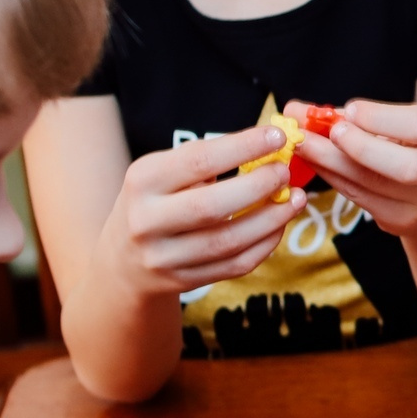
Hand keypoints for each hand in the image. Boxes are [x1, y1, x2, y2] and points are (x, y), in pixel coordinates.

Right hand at [101, 125, 300, 297]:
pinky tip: (279, 225)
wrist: (121, 261)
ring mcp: (164, 257)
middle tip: (285, 172)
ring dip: (271, 219)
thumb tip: (269, 144)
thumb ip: (206, 160)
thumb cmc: (155, 201)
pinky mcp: (182, 282)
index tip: (278, 136)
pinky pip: (235, 265)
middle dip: (259, 187)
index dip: (243, 147)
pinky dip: (265, 244)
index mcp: (143, 180)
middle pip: (213, 206)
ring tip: (295, 199)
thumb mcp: (162, 173)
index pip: (199, 160)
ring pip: (229, 241)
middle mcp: (147, 221)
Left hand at [291, 100, 416, 238]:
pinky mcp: (402, 219)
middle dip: (359, 149)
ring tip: (302, 145)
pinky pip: (360, 198)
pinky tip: (314, 163)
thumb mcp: (393, 119)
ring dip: (332, 164)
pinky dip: (333, 178)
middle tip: (326, 133)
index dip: (382, 119)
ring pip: (375, 185)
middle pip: (405, 166)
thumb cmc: (404, 140)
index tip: (348, 110)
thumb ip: (351, 114)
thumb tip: (295, 111)